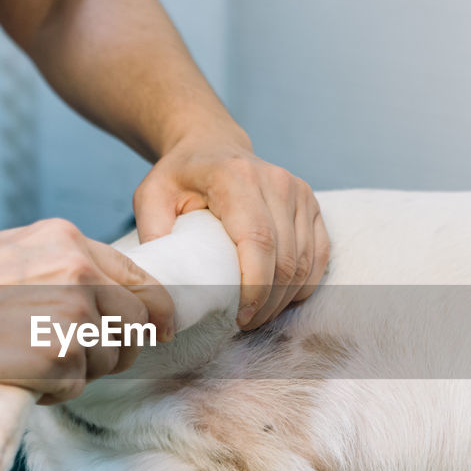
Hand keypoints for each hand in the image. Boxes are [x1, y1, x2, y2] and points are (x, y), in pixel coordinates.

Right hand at [0, 219, 174, 402]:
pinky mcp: (53, 357)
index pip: (140, 279)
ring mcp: (67, 314)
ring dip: (82, 373)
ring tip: (38, 363)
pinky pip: (78, 387)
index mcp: (68, 241)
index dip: (155, 311)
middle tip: (83, 361)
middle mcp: (76, 271)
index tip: (158, 331)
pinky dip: (55, 392)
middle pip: (136, 324)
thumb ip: (67, 263)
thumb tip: (115, 289)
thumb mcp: (15, 250)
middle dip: (119, 349)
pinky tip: (24, 378)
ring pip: (110, 359)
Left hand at [132, 133, 329, 329]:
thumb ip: (153, 234)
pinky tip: (280, 300)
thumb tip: (164, 282)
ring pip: (305, 262)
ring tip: (258, 316)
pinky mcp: (312, 205)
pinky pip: (319, 256)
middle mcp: (276, 181)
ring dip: (285, 299)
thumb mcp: (151, 196)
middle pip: (286, 258)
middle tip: (244, 324)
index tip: (240, 316)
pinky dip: (302, 285)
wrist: (212, 146)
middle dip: (268, 302)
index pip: (258, 240)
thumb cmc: (179, 176)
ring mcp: (300, 192)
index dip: (255, 286)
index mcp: (236, 178)